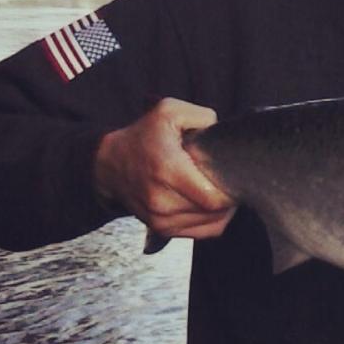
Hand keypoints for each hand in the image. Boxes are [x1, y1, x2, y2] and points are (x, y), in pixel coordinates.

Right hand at [94, 98, 235, 240]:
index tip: (233, 173)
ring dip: (222, 209)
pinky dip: (213, 220)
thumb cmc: (144, 136)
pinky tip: (212, 204)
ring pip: (212, 224)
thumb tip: (220, 131)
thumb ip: (202, 116)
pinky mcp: (162, 229)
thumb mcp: (169, 111)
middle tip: (228, 178)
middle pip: (215, 211)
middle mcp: (162, 200)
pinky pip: (203, 232)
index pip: (213, 198)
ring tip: (218, 188)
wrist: (110, 164)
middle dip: (228, 196)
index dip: (231, 188)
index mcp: (167, 170)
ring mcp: (161, 219)